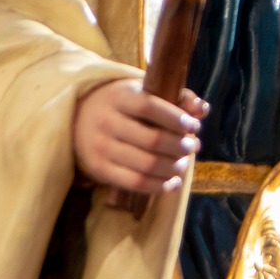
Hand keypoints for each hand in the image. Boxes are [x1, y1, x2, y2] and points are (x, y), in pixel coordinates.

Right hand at [72, 81, 208, 196]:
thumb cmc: (121, 105)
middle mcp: (106, 122)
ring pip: (147, 164)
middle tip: (193, 146)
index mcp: (118, 97)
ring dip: (173, 167)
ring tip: (184, 163)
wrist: (77, 118)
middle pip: (152, 140)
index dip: (176, 119)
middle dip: (180, 146)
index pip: (150, 107)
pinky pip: (135, 183)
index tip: (193, 126)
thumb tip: (202, 109)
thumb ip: (175, 97)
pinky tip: (173, 182)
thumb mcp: (141, 92)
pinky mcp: (99, 170)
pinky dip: (159, 186)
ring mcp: (100, 148)